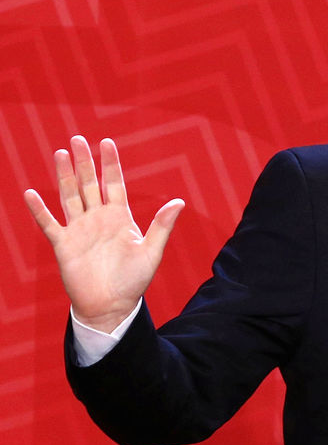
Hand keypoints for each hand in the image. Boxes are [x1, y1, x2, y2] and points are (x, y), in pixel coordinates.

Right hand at [24, 136, 183, 332]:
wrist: (111, 306)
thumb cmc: (134, 280)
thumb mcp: (152, 252)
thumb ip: (162, 226)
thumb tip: (179, 201)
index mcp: (120, 217)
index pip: (114, 183)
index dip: (110, 163)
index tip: (106, 142)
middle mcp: (98, 219)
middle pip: (89, 184)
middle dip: (84, 162)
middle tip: (78, 139)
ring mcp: (79, 230)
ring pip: (70, 196)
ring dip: (64, 176)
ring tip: (61, 153)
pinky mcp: (63, 245)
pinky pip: (49, 223)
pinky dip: (40, 210)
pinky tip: (32, 193)